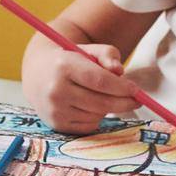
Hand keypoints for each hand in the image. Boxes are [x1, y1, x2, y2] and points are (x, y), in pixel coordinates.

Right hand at [22, 40, 140, 134]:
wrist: (37, 75)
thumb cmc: (70, 60)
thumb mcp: (88, 50)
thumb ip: (108, 55)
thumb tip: (119, 72)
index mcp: (63, 66)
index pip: (100, 81)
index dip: (122, 88)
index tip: (137, 90)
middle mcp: (56, 90)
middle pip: (101, 102)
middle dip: (124, 102)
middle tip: (137, 99)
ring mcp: (54, 110)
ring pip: (97, 115)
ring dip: (108, 108)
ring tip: (101, 95)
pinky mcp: (57, 125)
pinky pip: (89, 125)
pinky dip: (97, 117)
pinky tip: (89, 105)